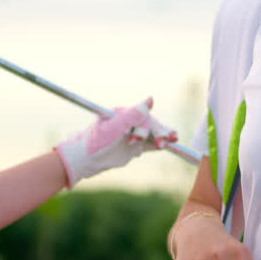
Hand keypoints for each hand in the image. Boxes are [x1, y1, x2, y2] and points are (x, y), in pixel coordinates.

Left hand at [55, 97, 176, 187]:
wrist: (87, 160)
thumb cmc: (96, 141)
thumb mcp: (114, 127)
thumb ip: (133, 115)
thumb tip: (151, 99)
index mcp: (124, 114)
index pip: (142, 116)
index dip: (149, 125)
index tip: (148, 136)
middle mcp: (130, 122)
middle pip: (150, 125)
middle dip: (158, 132)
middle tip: (163, 142)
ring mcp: (133, 135)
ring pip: (152, 134)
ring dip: (162, 136)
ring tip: (173, 140)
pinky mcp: (135, 147)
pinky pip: (149, 144)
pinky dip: (158, 144)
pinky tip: (170, 144)